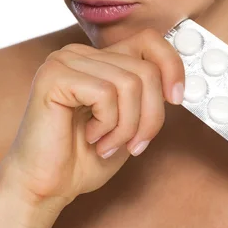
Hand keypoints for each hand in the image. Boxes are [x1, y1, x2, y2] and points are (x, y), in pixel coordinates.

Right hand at [0, 28, 184, 207]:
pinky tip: (90, 137)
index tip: (177, 98)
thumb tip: (180, 83)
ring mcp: (65, 61)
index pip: (149, 40)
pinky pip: (106, 93)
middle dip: (150, 115)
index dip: (172, 67)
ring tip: (107, 143)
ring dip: (128, 125)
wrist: (47, 187)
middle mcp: (81, 53)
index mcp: (101, 59)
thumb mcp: (132, 120)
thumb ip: (149, 94)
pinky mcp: (54, 76)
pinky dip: (107, 124)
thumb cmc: (87, 157)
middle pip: (146, 70)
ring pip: (131, 83)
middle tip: (134, 144)